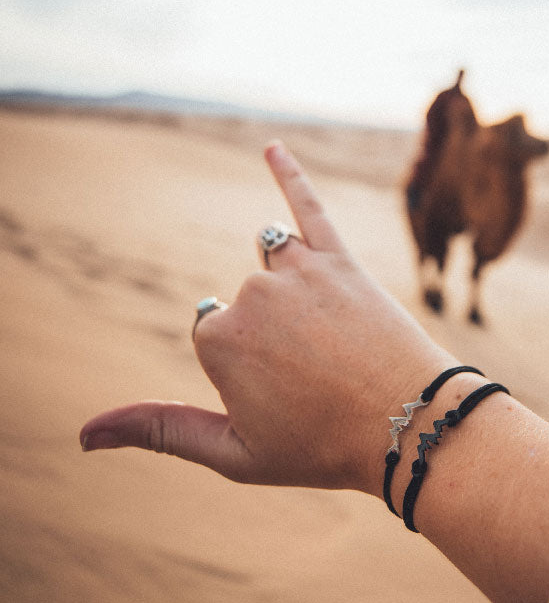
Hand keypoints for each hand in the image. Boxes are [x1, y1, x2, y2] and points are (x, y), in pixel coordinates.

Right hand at [80, 142, 453, 494]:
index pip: (215, 336)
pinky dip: (288, 174)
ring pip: (272, 264)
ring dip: (290, 291)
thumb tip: (84, 435)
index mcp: (218, 339)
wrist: (411, 425)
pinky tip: (271, 148)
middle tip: (321, 376)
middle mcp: (252, 293)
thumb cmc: (321, 447)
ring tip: (326, 331)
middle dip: (275, 336)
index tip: (289, 393)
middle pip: (247, 303)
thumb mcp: (234, 453)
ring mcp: (297, 269)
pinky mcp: (339, 257)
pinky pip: (308, 206)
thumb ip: (159, 431)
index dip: (252, 370)